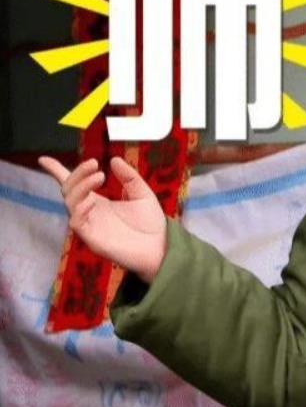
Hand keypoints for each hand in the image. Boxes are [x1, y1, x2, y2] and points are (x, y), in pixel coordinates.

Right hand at [38, 156, 166, 282]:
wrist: (161, 247)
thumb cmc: (151, 224)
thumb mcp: (142, 193)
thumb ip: (129, 177)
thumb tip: (114, 159)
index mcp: (99, 202)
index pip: (74, 185)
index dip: (57, 172)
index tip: (43, 159)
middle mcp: (90, 212)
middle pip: (69, 189)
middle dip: (77, 173)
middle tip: (94, 163)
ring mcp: (89, 225)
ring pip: (70, 202)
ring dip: (81, 186)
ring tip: (100, 176)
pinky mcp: (91, 239)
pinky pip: (76, 222)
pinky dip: (80, 208)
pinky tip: (92, 201)